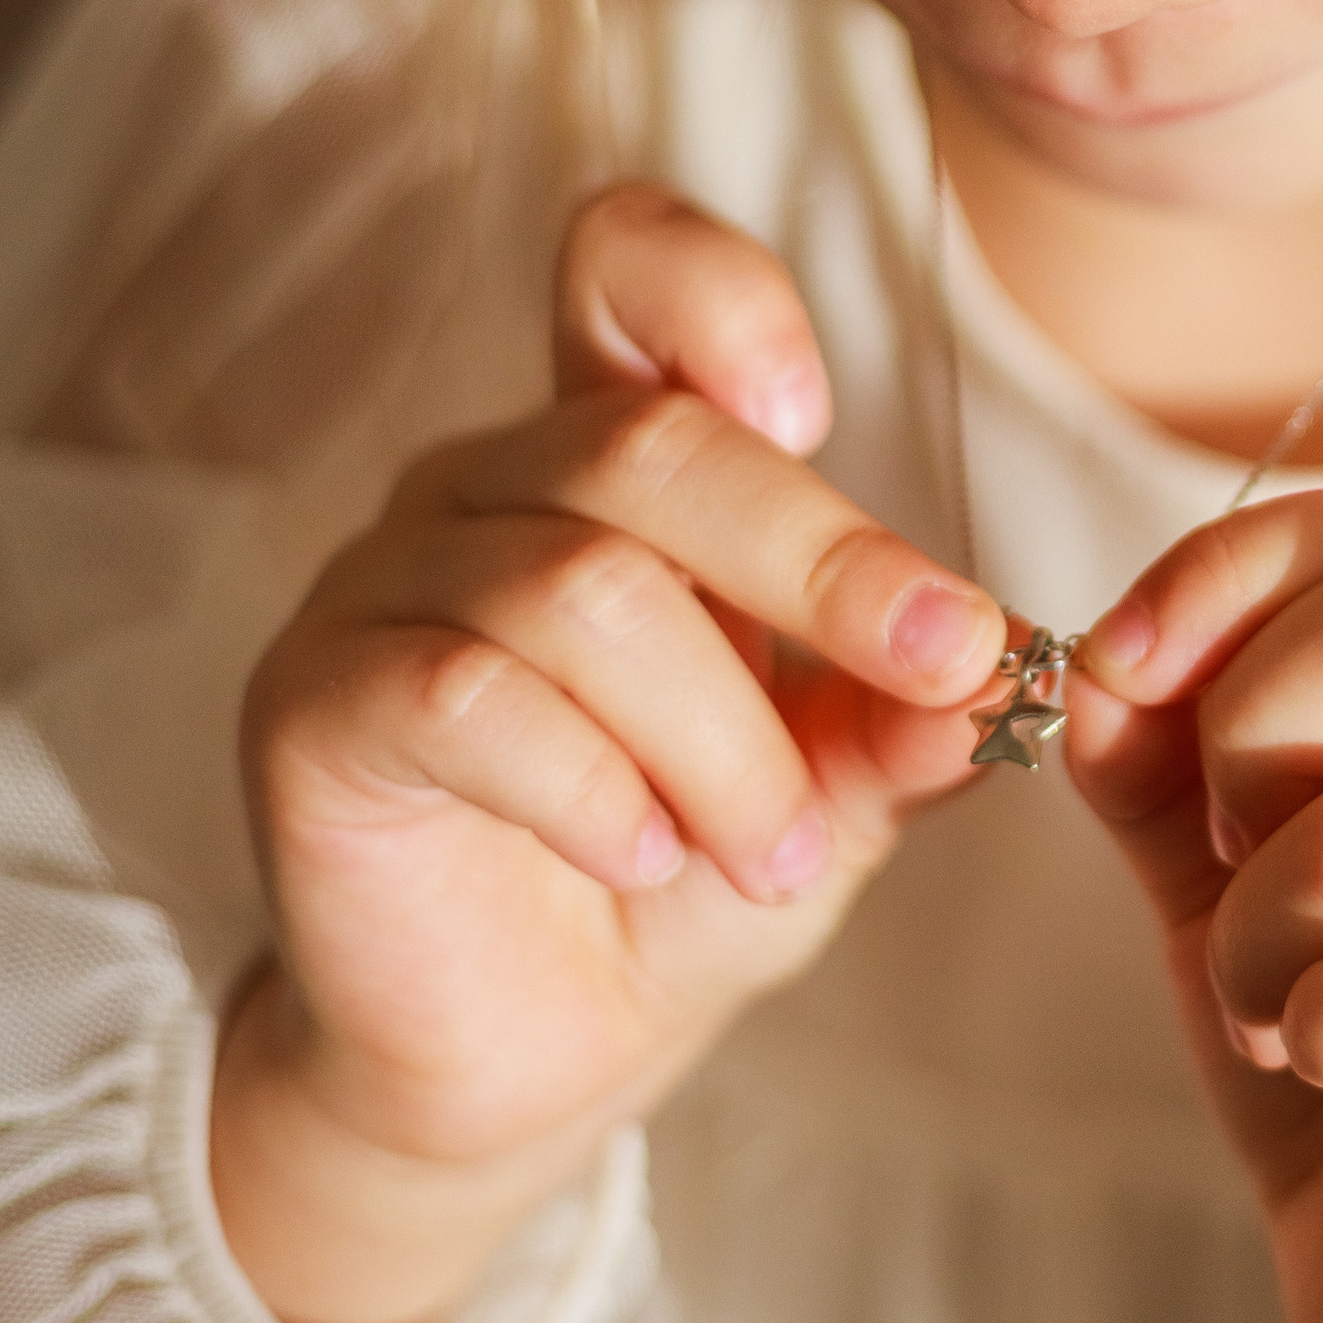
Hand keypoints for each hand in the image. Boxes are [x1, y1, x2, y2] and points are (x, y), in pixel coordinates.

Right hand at [217, 182, 1006, 1322]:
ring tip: (774, 854)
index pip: (622, 264)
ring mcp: (382, 585)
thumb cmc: (680, 882)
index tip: (819, 412)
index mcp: (607, 458)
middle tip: (944, 670)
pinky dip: (591, 786)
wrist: (525, 1058)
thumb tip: (1007, 666)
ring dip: (720, 738)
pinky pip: (466, 694)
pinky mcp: (316, 704)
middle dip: (825, 564)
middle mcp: (483, 487)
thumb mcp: (830, 791)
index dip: (716, 296)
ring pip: (580, 591)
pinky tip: (642, 858)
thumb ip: (906, 720)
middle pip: (649, 450)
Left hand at [1067, 484, 1322, 1322]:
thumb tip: (1092, 657)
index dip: (1233, 571)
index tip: (1124, 673)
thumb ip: (1166, 761)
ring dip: (1258, 921)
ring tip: (1267, 999)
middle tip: (1223, 851)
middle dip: (1253, 720)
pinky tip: (1319, 1067)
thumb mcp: (1234, 887)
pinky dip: (1316, 1030)